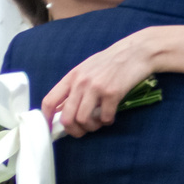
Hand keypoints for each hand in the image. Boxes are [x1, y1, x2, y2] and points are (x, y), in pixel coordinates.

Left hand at [40, 24, 183, 136]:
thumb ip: (73, 87)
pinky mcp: (112, 93)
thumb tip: (60, 109)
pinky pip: (105, 118)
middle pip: (66, 118)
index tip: (51, 128)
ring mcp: (96, 88)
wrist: (136, 51)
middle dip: (74, 131)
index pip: (49, 101)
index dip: (47, 119)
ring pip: (83, 121)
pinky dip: (108, 121)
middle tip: (83, 130)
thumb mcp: (86, 69)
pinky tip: (111, 115)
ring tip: (99, 122)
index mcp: (71, 77)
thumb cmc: (110, 61)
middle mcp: (81, 83)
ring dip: (92, 127)